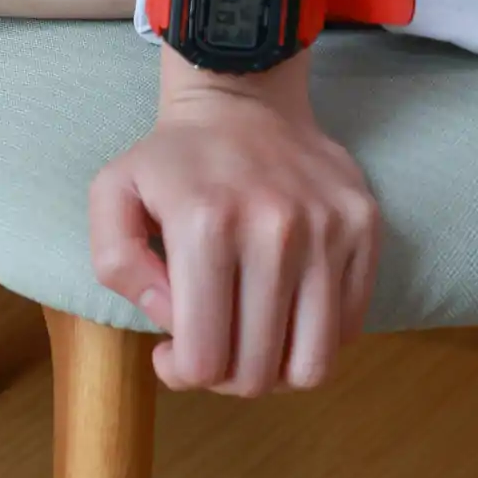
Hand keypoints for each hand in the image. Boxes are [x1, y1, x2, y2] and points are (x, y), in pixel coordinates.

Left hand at [87, 60, 379, 395]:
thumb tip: (170, 323)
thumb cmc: (172, 159)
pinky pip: (349, 327)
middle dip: (226, 378)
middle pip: (258, 372)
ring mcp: (329, 230)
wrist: (243, 99)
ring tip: (251, 341)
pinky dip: (315, 338)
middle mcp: (276, 229)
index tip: (172, 352)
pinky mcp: (365, 228)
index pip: (205, 360)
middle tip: (211, 349)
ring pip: (313, 364)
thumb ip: (118, 265)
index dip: (183, 373)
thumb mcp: (112, 195)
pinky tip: (284, 311)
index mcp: (206, 226)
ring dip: (276, 370)